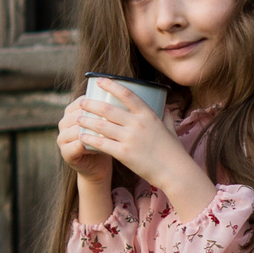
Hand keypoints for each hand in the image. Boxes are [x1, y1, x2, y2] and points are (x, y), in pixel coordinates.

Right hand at [56, 95, 115, 185]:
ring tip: (110, 134)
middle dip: (95, 117)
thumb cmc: (105, 139)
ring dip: (93, 132)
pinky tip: (102, 147)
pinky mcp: (65, 152)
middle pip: (78, 115)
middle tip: (115, 121)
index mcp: (71, 111)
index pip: (81, 101)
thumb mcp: (107, 122)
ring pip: (77, 130)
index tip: (115, 106)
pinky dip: (89, 146)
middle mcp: (64, 123)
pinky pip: (75, 146)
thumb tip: (126, 93)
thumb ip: (109, 109)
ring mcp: (62, 137)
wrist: (99, 164)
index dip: (97, 102)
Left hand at [63, 90, 214, 219]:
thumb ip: (165, 114)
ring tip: (78, 118)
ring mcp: (130, 138)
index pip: (127, 94)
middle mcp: (138, 124)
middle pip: (108, 109)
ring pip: (101, 125)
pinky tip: (82, 137)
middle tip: (81, 102)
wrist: (175, 172)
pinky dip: (89, 139)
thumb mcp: (170, 128)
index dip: (111, 85)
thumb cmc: (173, 151)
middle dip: (91, 104)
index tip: (100, 80)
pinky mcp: (124, 153)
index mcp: (148, 115)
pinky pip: (101, 143)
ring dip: (87, 120)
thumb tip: (164, 104)